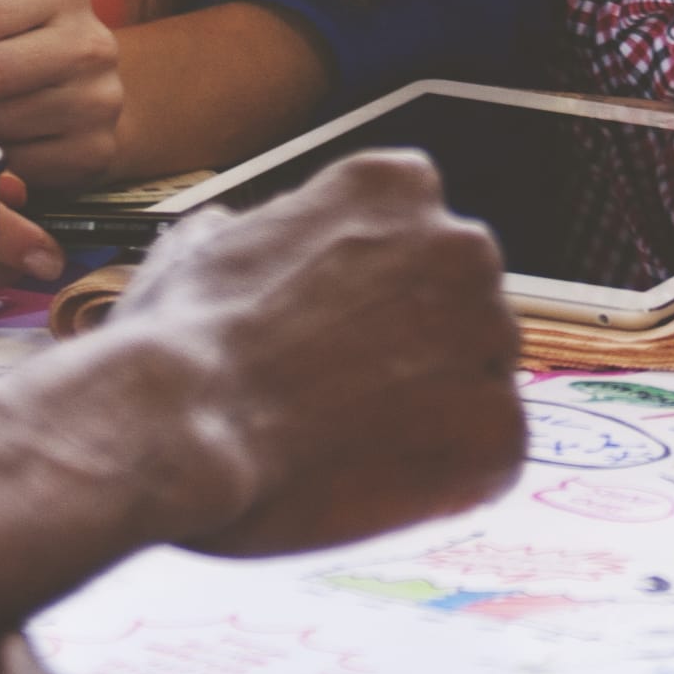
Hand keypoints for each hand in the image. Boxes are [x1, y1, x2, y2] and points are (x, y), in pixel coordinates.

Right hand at [102, 148, 523, 558]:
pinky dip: (445, 485)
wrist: (173, 430)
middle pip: (460, 310)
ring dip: (428, 418)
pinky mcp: (500, 429)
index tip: (330, 340)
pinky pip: (489, 461)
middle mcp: (462, 244)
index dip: (373, 304)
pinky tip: (370, 485)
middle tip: (336, 400)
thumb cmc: (172, 347)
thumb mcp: (195, 249)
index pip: (420, 242)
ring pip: (477, 385)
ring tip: (340, 444)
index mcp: (397, 188)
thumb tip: (232, 229)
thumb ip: (246, 232)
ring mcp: (490, 335)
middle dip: (412, 357)